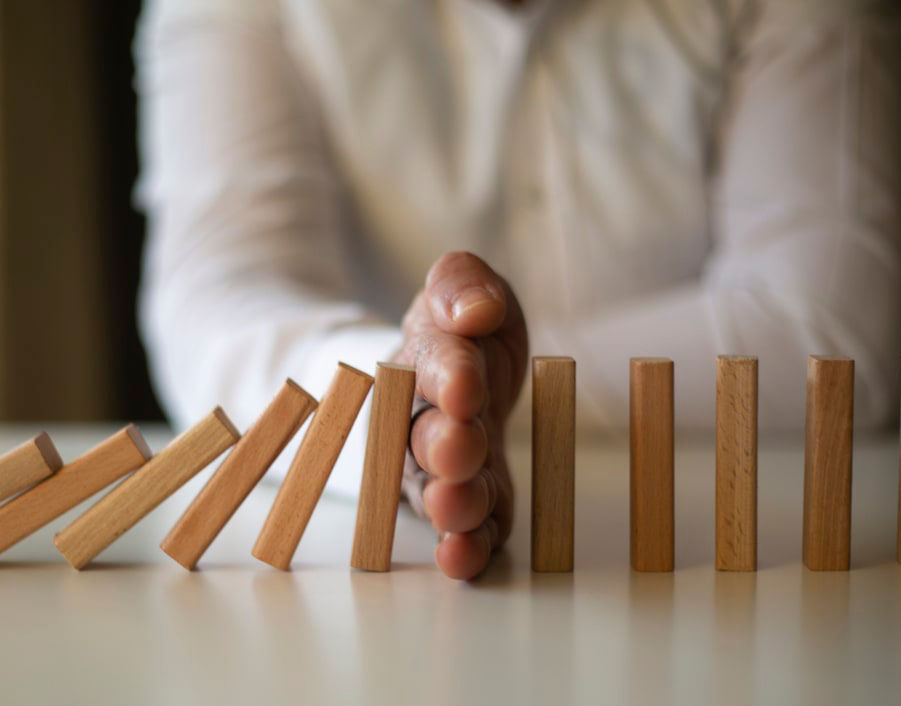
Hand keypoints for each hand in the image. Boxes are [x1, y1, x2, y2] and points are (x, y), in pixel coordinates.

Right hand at [394, 252, 527, 578]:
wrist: (459, 370)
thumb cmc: (462, 330)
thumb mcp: (463, 287)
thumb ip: (461, 284)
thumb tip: (477, 309)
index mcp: (425, 358)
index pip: (434, 362)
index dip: (449, 373)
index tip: (466, 384)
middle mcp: (423, 418)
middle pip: (426, 434)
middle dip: (443, 444)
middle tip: (458, 451)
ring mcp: (442, 467)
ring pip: (439, 488)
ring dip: (450, 501)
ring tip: (455, 512)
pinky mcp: (473, 501)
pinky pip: (470, 527)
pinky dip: (467, 546)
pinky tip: (465, 560)